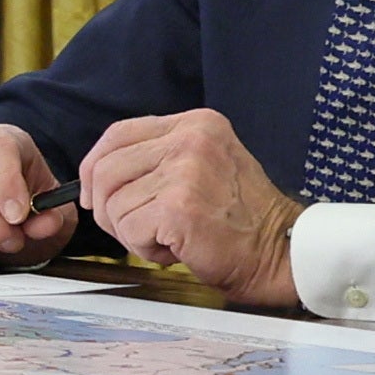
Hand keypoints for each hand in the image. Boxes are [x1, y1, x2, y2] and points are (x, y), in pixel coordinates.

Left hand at [75, 110, 303, 309]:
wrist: (282, 250)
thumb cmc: (240, 220)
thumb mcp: (203, 166)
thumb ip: (158, 159)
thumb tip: (97, 176)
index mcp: (195, 124)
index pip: (118, 134)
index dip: (94, 166)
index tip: (93, 194)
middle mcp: (190, 139)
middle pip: (106, 169)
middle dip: (107, 207)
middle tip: (135, 228)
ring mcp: (185, 170)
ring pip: (113, 204)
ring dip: (131, 232)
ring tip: (169, 236)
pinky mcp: (179, 206)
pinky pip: (129, 230)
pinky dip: (144, 248)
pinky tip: (175, 248)